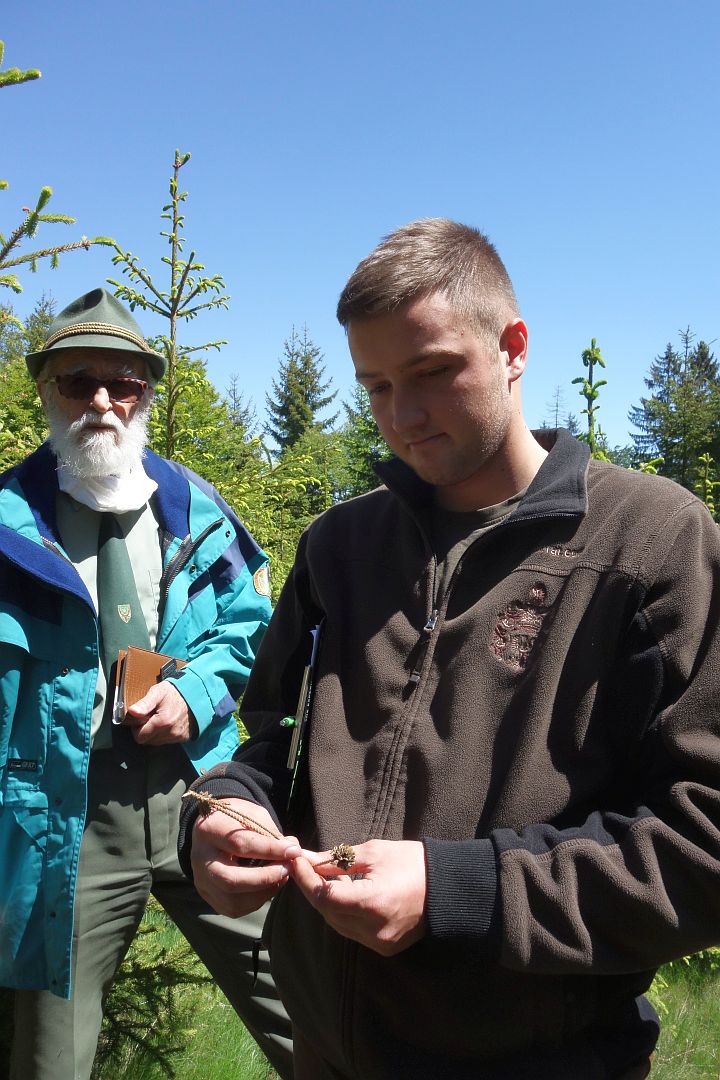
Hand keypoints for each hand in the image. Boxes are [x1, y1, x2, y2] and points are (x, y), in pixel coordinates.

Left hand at [125, 681, 195, 743]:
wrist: (196, 693)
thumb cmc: (175, 692)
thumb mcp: (157, 692)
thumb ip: (144, 703)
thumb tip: (132, 712)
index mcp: (162, 722)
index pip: (140, 737)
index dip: (136, 728)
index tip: (141, 719)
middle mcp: (171, 732)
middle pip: (148, 741)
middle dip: (145, 730)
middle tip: (150, 717)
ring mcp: (178, 736)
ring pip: (157, 742)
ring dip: (155, 733)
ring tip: (159, 718)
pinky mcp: (183, 737)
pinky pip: (167, 740)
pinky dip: (164, 734)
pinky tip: (167, 722)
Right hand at [191, 798, 300, 917]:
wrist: (214, 825)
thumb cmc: (237, 818)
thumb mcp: (253, 815)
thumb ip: (271, 833)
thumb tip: (293, 851)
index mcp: (209, 830)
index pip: (240, 845)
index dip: (270, 850)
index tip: (294, 851)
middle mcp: (200, 859)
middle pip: (231, 880)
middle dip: (265, 878)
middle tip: (287, 869)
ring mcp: (201, 880)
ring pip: (232, 900)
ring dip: (263, 893)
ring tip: (281, 877)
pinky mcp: (207, 894)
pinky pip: (233, 908)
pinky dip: (256, 901)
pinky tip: (268, 887)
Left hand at [290, 839, 426, 955]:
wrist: (449, 887)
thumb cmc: (414, 862)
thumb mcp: (374, 852)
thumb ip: (337, 859)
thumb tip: (308, 860)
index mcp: (372, 904)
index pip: (324, 896)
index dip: (305, 878)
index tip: (294, 858)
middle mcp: (373, 930)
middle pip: (327, 912)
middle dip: (312, 888)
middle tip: (304, 865)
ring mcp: (379, 943)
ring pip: (337, 923)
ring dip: (326, 901)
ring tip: (325, 875)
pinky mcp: (385, 947)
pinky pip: (352, 930)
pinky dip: (343, 912)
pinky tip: (343, 892)